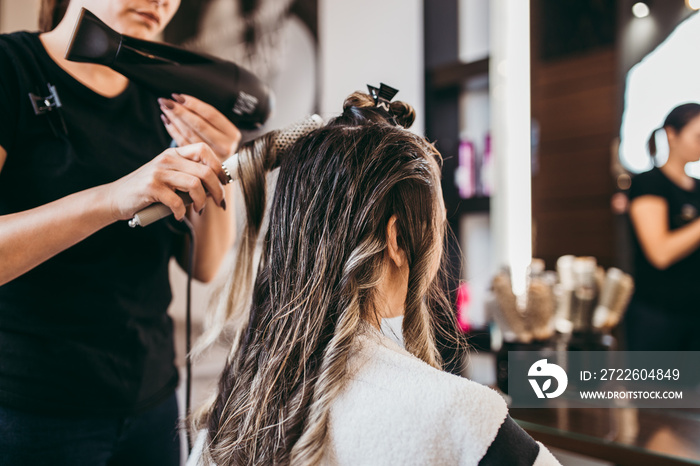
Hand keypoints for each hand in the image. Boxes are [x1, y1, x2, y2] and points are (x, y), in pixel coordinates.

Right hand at [105, 143, 227, 221]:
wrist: (116, 198)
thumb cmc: (148, 190)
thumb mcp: (169, 176)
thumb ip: (188, 175)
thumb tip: (218, 186)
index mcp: (174, 153)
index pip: (204, 150)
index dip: (219, 166)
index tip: (224, 182)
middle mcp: (167, 159)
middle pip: (205, 170)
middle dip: (217, 190)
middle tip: (219, 202)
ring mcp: (158, 172)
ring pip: (195, 184)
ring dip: (201, 201)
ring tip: (198, 209)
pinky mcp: (151, 187)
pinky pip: (177, 201)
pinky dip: (181, 212)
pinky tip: (178, 215)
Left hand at [159, 94, 241, 159]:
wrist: (221, 168)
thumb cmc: (220, 142)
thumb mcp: (222, 130)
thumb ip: (207, 118)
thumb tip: (182, 100)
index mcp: (232, 133)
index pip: (211, 114)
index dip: (194, 104)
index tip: (179, 96)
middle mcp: (225, 146)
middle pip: (199, 124)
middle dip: (180, 111)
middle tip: (166, 102)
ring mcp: (212, 156)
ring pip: (189, 133)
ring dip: (175, 119)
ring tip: (165, 109)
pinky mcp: (200, 162)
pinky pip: (183, 143)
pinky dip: (173, 131)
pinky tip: (167, 121)